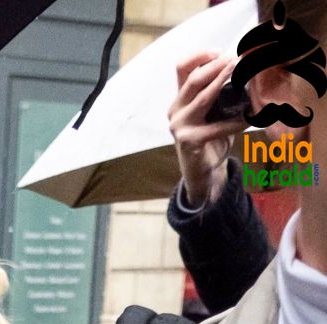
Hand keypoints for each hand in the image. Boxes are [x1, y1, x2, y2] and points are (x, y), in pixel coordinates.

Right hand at [170, 51, 240, 209]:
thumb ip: (218, 91)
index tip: (221, 52)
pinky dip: (235, 122)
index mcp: (180, 98)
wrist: (202, 170)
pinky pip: (216, 127)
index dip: (200, 55)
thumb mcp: (212, 110)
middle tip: (237, 59)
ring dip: (223, 83)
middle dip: (216, 66)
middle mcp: (175, 110)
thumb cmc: (210, 137)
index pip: (182, 67)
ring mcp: (179, 126)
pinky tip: (249, 119)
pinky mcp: (188, 141)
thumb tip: (244, 67)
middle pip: (193, 78)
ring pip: (203, 97)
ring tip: (242, 74)